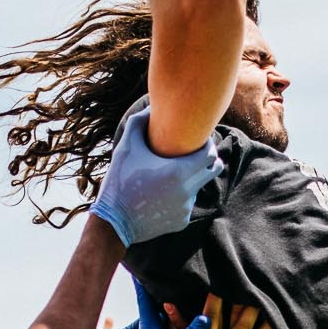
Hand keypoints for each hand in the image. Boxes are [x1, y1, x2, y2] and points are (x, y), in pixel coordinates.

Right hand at [90, 109, 221, 245]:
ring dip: (191, 178)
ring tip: (170, 175)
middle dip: (208, 159)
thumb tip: (150, 107)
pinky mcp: (181, 221)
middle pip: (213, 169)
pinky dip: (179, 197)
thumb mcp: (126, 148)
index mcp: (179, 172)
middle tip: (194, 153)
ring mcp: (186, 208)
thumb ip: (138, 123)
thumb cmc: (119, 181)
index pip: (210, 153)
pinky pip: (187, 203)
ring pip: (199, 186)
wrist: (113, 222)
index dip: (207, 144)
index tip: (198, 139)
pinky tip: (161, 195)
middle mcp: (188, 191)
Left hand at [131, 279, 211, 328]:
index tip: (138, 265)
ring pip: (164, 321)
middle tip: (166, 271)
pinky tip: (190, 320)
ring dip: (171, 307)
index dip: (143, 282)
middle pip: (155, 307)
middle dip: (159, 290)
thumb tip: (208, 315)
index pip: (144, 300)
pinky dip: (179, 324)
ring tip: (180, 290)